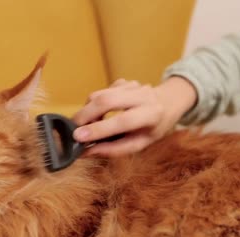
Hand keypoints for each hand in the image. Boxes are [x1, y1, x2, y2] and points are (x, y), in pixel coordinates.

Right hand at [72, 77, 196, 156]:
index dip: (100, 129)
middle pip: (107, 100)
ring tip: (86, 125)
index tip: (79, 137)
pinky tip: (100, 113)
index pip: (123, 121)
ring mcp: (133, 85)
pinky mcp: (124, 81)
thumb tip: (85, 152)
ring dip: (87, 110)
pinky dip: (94, 104)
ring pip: (100, 94)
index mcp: (153, 114)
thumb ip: (114, 149)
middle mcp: (144, 96)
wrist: (166, 104)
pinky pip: (101, 91)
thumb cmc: (152, 129)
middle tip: (72, 129)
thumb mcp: (139, 144)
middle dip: (85, 115)